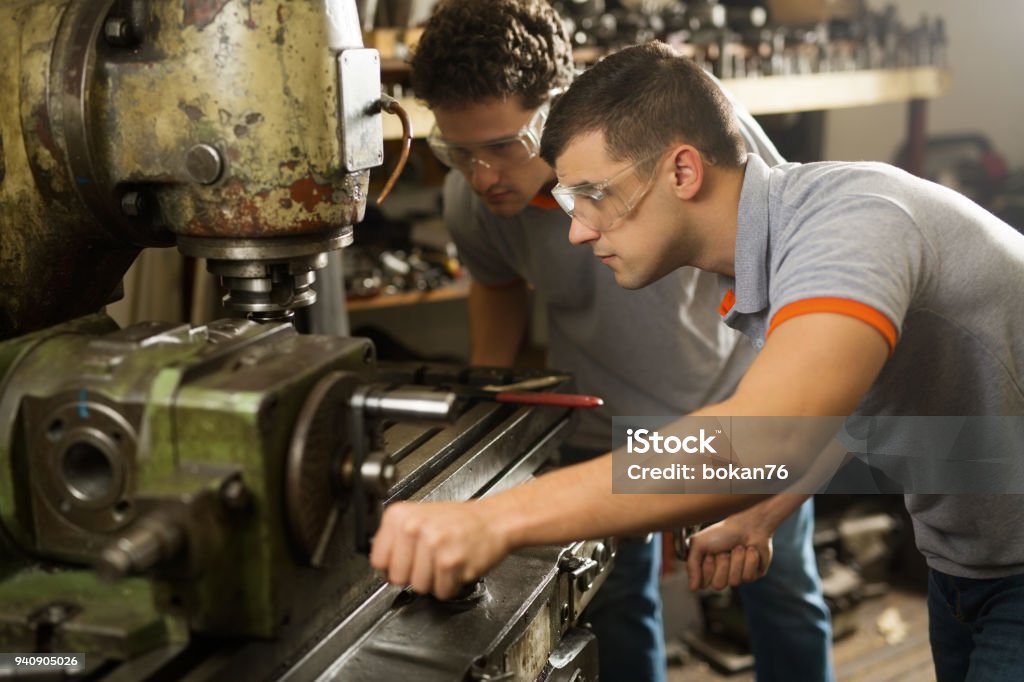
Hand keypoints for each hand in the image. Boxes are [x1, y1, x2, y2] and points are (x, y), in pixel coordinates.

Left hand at [369, 500, 509, 598]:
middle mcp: (413, 527)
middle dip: (413, 576)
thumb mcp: (419, 517)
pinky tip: (456, 567)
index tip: (404, 563)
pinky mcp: (449, 562)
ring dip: (433, 582)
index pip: (377, 560)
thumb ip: (396, 538)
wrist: (494, 520)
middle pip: (397, 578)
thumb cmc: (459, 521)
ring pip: (418, 587)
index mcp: (399, 515)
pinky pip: (440, 592)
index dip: (391, 567)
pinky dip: (450, 586)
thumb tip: (380, 567)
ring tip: (444, 561)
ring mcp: (431, 545)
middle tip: (429, 561)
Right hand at [685, 515, 772, 590]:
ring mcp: (737, 576)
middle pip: (718, 585)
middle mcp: (722, 574)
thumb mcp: (699, 544)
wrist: (748, 525)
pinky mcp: (753, 575)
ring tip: (739, 547)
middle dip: (722, 565)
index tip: (710, 554)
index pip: (702, 584)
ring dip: (736, 560)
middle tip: (725, 550)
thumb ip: (691, 566)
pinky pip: (748, 577)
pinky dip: (749, 560)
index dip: (707, 569)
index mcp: (707, 568)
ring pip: (734, 582)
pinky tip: (750, 550)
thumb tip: (692, 588)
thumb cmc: (723, 533)